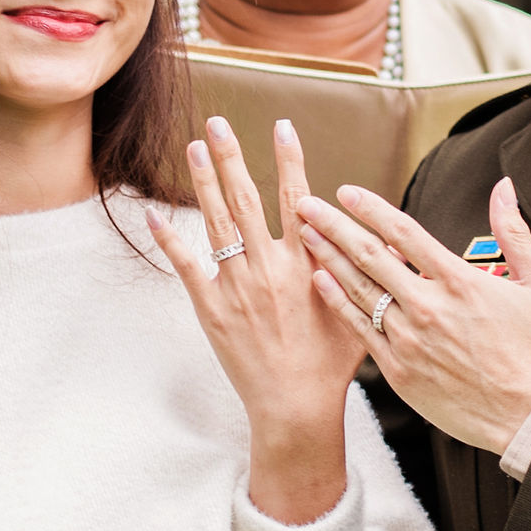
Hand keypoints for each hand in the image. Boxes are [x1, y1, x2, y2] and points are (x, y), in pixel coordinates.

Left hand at [158, 116, 363, 524]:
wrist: (295, 407)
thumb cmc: (331, 366)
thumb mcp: (357, 312)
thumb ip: (360, 272)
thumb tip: (378, 239)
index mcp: (306, 266)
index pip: (298, 200)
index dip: (290, 160)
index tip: (282, 126)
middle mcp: (269, 269)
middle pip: (247, 200)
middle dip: (232, 157)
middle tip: (217, 123)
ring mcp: (236, 288)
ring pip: (216, 223)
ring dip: (203, 182)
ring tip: (193, 148)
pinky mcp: (211, 310)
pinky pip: (186, 267)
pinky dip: (168, 239)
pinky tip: (152, 213)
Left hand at [296, 177, 530, 455]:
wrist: (530, 416)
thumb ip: (514, 232)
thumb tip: (504, 187)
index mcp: (459, 281)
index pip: (403, 232)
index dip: (371, 208)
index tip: (347, 192)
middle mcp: (427, 306)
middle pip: (369, 255)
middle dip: (333, 226)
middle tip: (306, 204)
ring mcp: (409, 340)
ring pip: (358, 290)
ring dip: (327, 259)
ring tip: (304, 236)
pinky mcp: (399, 371)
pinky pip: (360, 331)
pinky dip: (338, 303)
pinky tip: (320, 283)